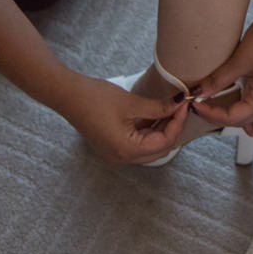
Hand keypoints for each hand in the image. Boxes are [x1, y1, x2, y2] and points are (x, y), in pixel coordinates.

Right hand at [64, 73, 189, 165]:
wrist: (67, 95)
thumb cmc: (95, 98)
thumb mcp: (131, 103)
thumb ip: (158, 107)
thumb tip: (180, 103)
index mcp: (126, 151)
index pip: (164, 142)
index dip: (178, 123)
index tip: (185, 104)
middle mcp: (122, 158)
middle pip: (159, 149)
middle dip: (173, 128)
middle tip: (181, 106)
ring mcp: (116, 154)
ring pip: (149, 147)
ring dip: (162, 129)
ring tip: (171, 108)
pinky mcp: (113, 147)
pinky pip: (138, 143)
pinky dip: (149, 130)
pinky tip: (157, 114)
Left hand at [189, 4, 252, 136]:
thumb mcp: (238, 61)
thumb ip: (218, 80)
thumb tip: (199, 92)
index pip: (234, 118)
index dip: (211, 114)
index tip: (196, 104)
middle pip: (245, 122)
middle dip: (222, 117)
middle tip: (204, 105)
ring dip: (248, 124)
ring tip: (228, 113)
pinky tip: (246, 106)